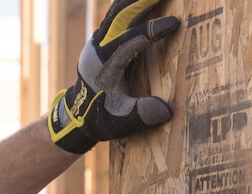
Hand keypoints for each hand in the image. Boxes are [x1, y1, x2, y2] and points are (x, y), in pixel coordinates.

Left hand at [48, 0, 179, 153]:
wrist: (77, 114)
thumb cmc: (99, 117)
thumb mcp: (118, 122)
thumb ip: (138, 115)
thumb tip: (164, 110)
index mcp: (103, 63)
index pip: (130, 40)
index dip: (152, 30)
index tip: (174, 23)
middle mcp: (98, 46)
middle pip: (120, 13)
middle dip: (143, 0)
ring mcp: (99, 40)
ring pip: (118, 9)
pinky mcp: (103, 38)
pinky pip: (118, 14)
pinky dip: (133, 4)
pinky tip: (150, 0)